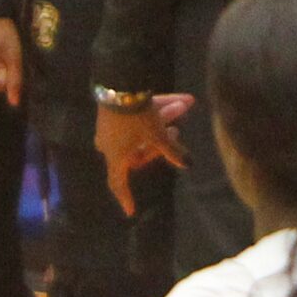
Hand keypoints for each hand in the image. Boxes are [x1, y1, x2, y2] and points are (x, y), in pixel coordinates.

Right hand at [97, 92, 196, 215]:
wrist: (120, 83)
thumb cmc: (137, 117)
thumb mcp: (157, 134)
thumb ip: (172, 151)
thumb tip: (187, 166)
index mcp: (116, 157)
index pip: (118, 184)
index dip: (125, 198)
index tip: (130, 212)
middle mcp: (109, 145)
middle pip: (138, 149)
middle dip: (161, 139)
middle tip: (178, 128)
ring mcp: (108, 128)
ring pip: (139, 129)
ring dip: (162, 119)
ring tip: (184, 105)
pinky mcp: (111, 111)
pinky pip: (136, 117)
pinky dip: (154, 111)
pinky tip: (176, 98)